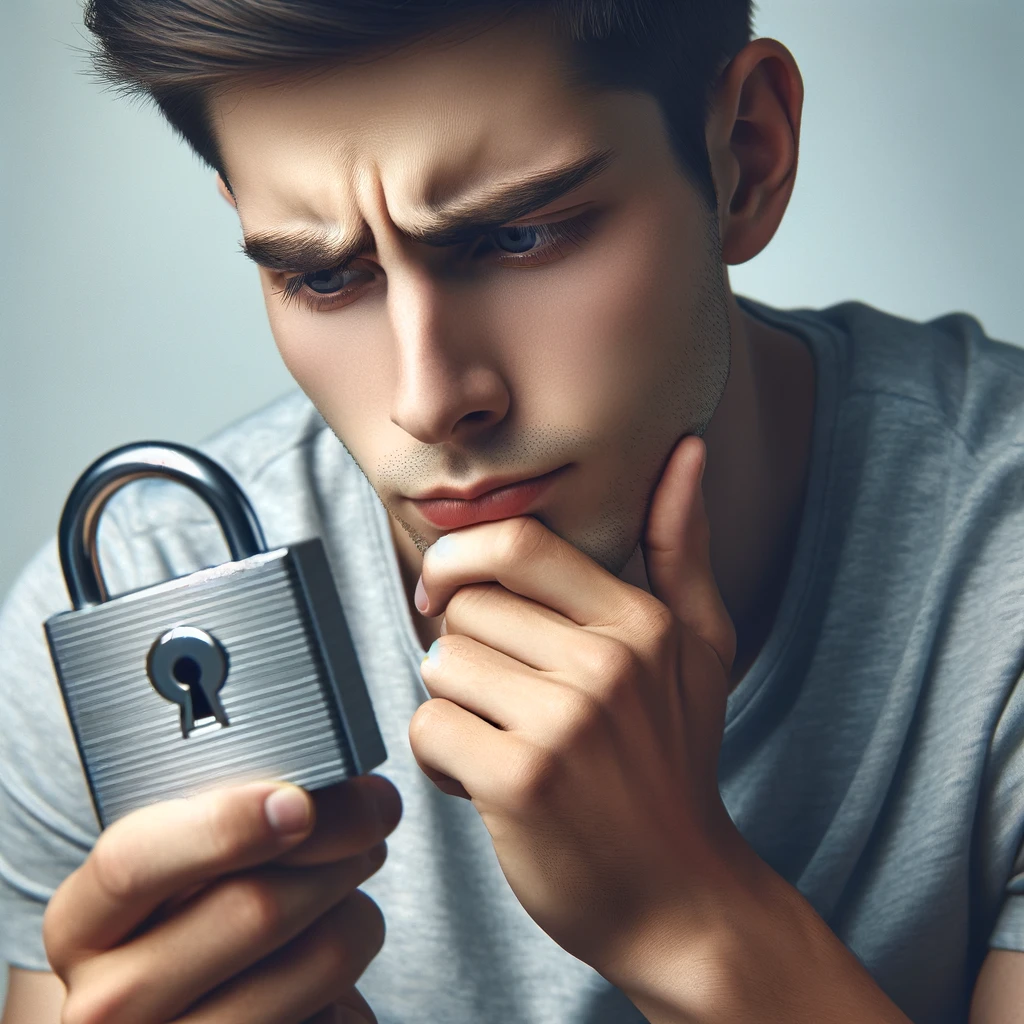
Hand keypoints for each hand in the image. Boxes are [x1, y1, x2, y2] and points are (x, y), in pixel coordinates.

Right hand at [43, 775, 401, 1023]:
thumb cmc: (200, 926)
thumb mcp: (184, 870)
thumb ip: (240, 819)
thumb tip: (354, 792)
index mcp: (82, 924)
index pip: (134, 862)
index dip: (225, 826)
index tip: (297, 802)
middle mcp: (107, 1004)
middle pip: (256, 907)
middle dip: (339, 848)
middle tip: (371, 822)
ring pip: (321, 955)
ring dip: (358, 911)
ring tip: (346, 900)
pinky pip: (342, 1010)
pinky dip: (354, 978)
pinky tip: (327, 978)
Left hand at [410, 435, 745, 982]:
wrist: (680, 899)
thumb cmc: (674, 767)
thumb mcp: (701, 649)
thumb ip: (682, 547)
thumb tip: (687, 450)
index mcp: (641, 621)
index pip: (515, 543)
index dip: (462, 563)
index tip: (450, 597)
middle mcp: (607, 662)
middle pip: (465, 609)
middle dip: (468, 655)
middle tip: (507, 704)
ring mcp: (565, 722)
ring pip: (441, 666)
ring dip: (454, 709)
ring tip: (504, 744)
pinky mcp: (520, 780)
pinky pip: (428, 728)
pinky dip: (441, 762)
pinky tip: (485, 784)